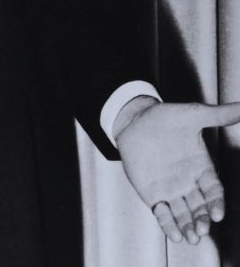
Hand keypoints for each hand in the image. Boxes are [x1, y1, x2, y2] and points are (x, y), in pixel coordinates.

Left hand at [115, 97, 239, 243]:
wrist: (134, 119)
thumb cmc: (166, 117)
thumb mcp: (193, 114)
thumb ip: (218, 115)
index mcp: (202, 167)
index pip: (213, 190)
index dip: (216, 202)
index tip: (217, 213)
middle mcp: (189, 182)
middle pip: (200, 206)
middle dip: (202, 219)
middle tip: (202, 229)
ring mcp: (171, 189)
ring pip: (184, 213)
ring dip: (188, 226)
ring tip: (192, 237)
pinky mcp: (152, 193)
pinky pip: (162, 212)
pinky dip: (168, 223)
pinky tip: (174, 234)